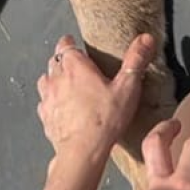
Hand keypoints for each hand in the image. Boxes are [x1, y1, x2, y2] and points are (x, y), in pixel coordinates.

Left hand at [35, 32, 156, 165]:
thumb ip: (136, 60)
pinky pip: (44, 104)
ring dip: (55, 81)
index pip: (65, 44)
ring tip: (68, 87)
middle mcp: (56, 78)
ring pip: (46, 81)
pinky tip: (63, 109)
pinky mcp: (45, 117)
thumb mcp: (127, 87)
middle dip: (64, 61)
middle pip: (55, 61)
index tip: (76, 44)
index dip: (70, 43)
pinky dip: (51, 103)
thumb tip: (145, 38)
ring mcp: (47, 98)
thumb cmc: (104, 119)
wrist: (82, 151)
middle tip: (78, 67)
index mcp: (75, 66)